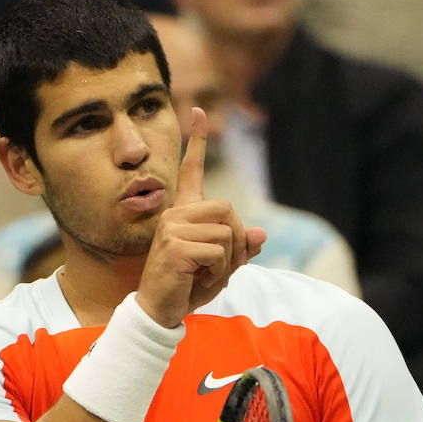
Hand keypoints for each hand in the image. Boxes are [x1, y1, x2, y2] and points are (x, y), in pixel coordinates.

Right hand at [137, 107, 266, 327]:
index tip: (199, 111)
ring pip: (226, 233)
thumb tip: (261, 234)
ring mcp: (173, 227)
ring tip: (206, 274)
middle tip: (221, 264)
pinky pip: (218, 252)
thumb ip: (240, 248)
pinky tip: (199, 279)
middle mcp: (175, 214)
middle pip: (228, 209)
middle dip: (235, 240)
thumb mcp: (222, 266)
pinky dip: (219, 272)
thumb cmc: (189, 286)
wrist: (161, 309)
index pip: (191, 170)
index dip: (196, 141)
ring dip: (227, 261)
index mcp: (184, 213)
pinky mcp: (175, 245)